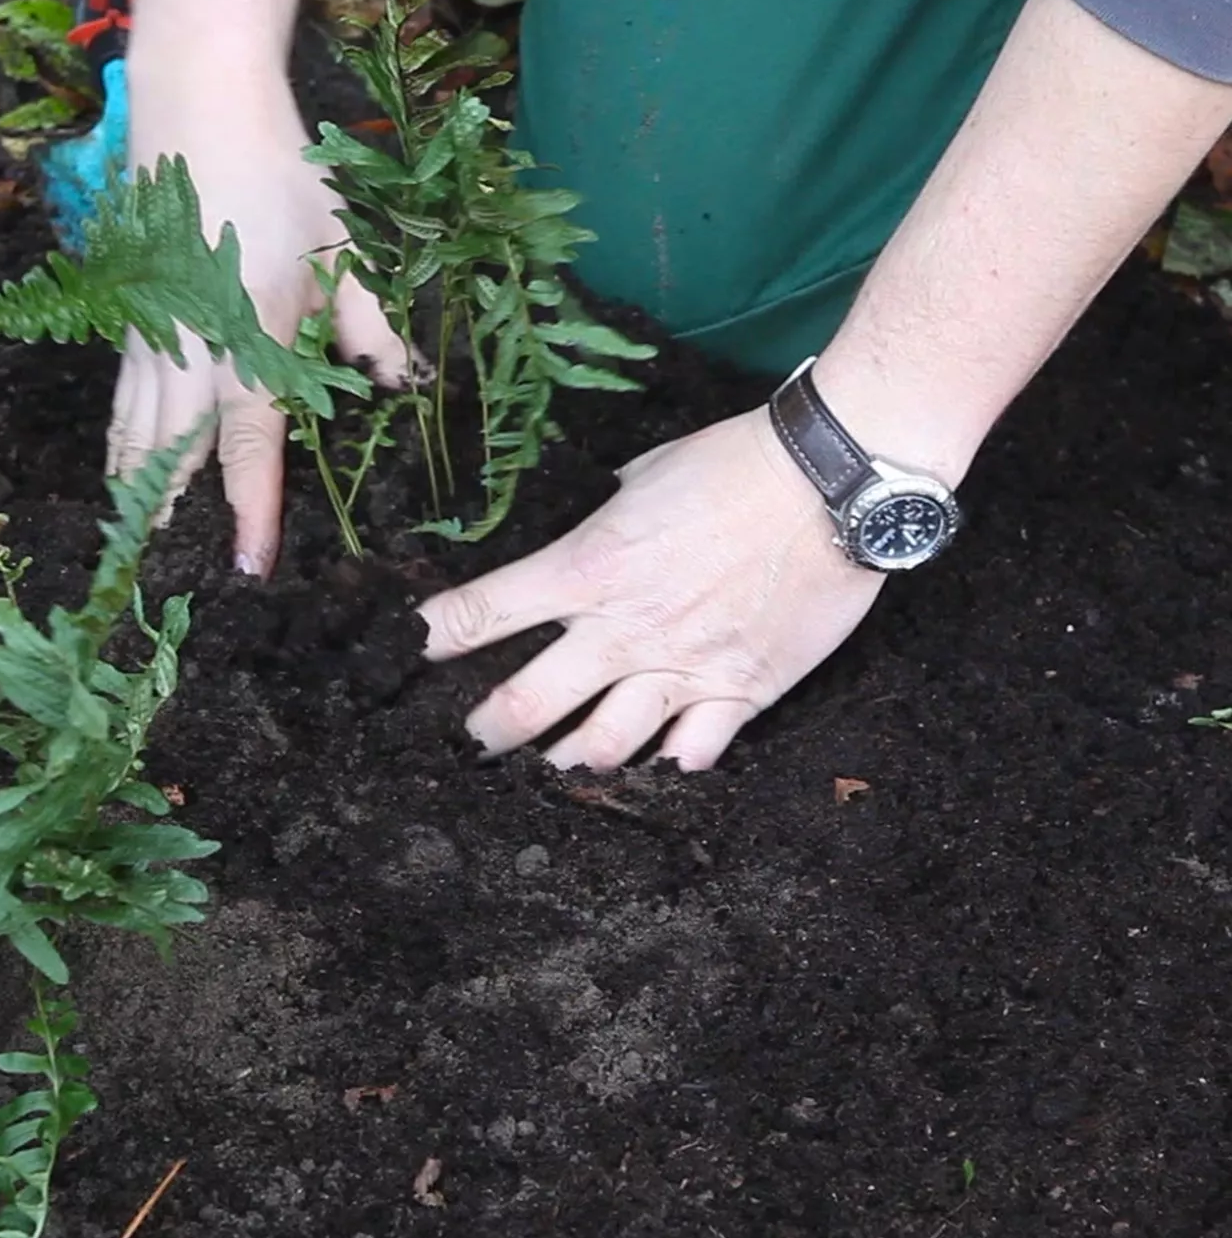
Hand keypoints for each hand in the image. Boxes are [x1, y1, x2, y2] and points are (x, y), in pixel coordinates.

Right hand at [107, 86, 410, 576]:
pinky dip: (119, 440)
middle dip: (172, 517)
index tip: (250, 564)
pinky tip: (119, 466)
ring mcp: (151, 330)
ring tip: (133, 542)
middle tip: (167, 579)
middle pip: (176, 452)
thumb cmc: (282, 174)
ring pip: (135, 429)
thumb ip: (375, 327)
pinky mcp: (130, 310)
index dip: (252, 509)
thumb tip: (407, 385)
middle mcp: (190, 348)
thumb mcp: (347, 248)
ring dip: (137, 487)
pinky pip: (121, 395)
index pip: (251, 446)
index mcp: (248, 339)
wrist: (199, 99)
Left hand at [418, 406, 886, 770]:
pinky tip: (644, 773)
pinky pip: (689, 757)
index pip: (483, 613)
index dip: (433, 638)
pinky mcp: (738, 692)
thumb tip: (592, 534)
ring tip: (545, 774)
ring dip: (561, 767)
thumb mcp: (643, 477)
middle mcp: (622, 631)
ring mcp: (679, 670)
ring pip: (599, 749)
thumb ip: (606, 520)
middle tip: (470, 744)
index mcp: (587, 567)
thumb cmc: (733, 463)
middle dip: (485, 734)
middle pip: (525, 707)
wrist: (830, 483)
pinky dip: (659, 770)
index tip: (406, 653)